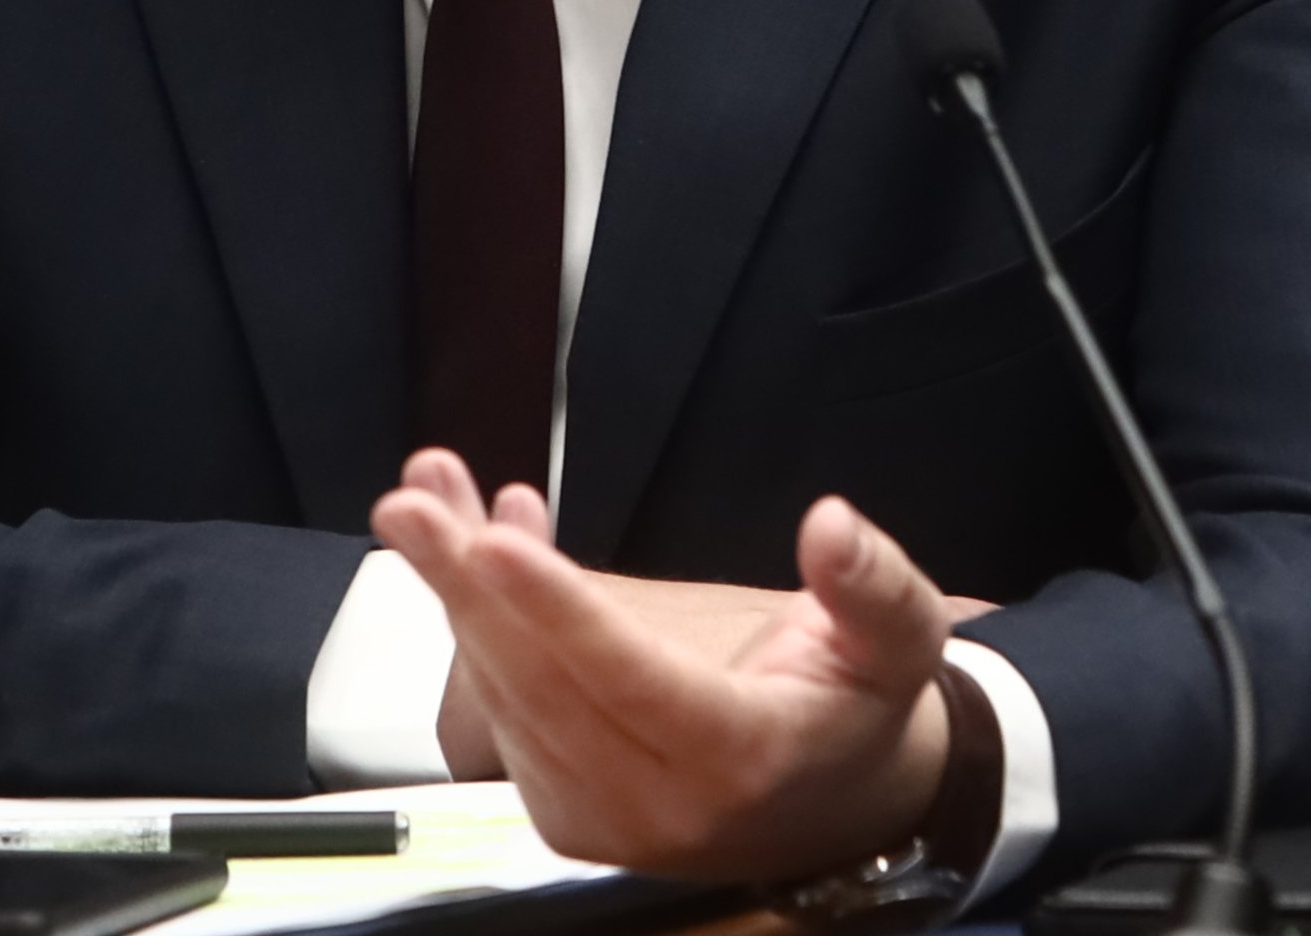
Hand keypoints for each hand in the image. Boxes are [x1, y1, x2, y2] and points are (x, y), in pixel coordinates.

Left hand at [374, 448, 955, 881]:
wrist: (840, 804)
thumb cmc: (860, 705)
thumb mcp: (898, 640)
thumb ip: (873, 586)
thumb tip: (832, 526)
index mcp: (740, 760)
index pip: (632, 683)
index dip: (558, 611)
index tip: (492, 543)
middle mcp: (658, 805)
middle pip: (543, 686)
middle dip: (467, 585)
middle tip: (412, 501)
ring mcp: (600, 814)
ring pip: (507, 693)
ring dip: (457, 591)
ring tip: (430, 497)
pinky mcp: (563, 805)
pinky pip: (503, 706)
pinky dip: (477, 622)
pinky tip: (472, 542)